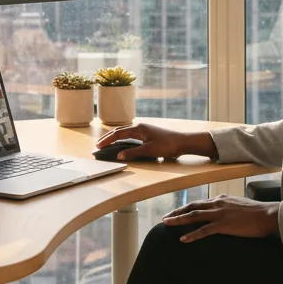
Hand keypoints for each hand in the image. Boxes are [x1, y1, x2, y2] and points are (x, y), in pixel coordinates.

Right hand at [94, 123, 217, 160]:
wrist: (184, 142)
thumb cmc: (168, 145)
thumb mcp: (149, 151)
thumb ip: (133, 153)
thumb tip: (119, 156)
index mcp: (139, 128)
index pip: (118, 134)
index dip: (107, 140)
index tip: (98, 146)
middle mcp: (141, 127)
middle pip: (120, 131)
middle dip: (108, 138)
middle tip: (98, 145)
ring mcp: (145, 130)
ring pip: (126, 132)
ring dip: (116, 138)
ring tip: (107, 144)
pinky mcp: (149, 135)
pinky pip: (132, 136)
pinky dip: (124, 139)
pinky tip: (123, 144)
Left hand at [162, 195, 279, 241]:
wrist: (269, 215)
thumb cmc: (259, 213)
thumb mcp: (241, 206)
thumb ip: (230, 208)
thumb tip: (227, 214)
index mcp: (222, 199)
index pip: (200, 202)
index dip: (187, 207)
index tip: (178, 212)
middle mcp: (218, 204)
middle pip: (192, 207)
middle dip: (177, 212)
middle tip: (166, 218)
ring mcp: (219, 214)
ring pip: (193, 216)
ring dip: (178, 220)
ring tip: (166, 224)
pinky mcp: (223, 225)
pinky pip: (203, 230)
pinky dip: (192, 235)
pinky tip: (183, 239)